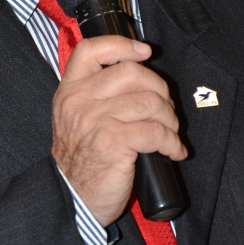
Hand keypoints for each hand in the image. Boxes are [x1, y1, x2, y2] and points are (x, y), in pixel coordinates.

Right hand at [51, 35, 186, 225]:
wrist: (71, 199)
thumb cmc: (81, 159)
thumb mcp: (76, 118)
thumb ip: (95, 93)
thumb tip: (138, 71)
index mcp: (70, 90)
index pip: (90, 50)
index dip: (121, 44)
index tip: (144, 52)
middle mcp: (79, 101)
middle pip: (131, 72)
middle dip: (160, 88)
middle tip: (165, 109)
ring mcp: (95, 120)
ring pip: (149, 101)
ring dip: (170, 117)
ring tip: (170, 131)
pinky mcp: (113, 142)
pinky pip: (156, 131)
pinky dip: (172, 142)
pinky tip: (174, 151)